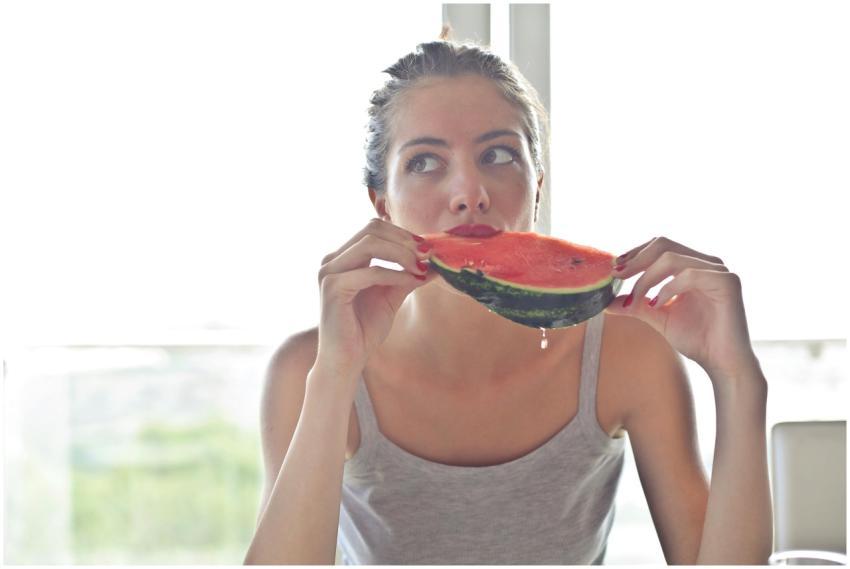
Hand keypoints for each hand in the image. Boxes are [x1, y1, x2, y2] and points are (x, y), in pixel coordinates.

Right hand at [315, 218, 439, 378]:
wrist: (346, 360)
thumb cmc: (364, 330)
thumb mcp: (391, 295)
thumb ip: (408, 275)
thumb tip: (435, 261)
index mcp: (344, 258)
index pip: (374, 228)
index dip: (402, 234)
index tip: (427, 247)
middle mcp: (332, 260)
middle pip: (372, 229)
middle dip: (404, 240)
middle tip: (427, 254)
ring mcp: (329, 272)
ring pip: (370, 243)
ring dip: (401, 253)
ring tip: (421, 266)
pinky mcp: (332, 288)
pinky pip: (370, 271)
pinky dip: (394, 274)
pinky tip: (411, 280)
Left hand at [604, 236, 760, 380]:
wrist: (722, 363)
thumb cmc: (696, 339)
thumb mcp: (658, 316)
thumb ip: (636, 304)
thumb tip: (606, 302)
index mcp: (693, 265)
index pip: (659, 246)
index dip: (635, 253)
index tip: (614, 270)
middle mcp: (707, 263)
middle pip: (664, 244)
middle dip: (636, 260)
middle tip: (617, 276)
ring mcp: (719, 270)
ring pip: (672, 258)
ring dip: (647, 279)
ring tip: (634, 300)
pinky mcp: (728, 282)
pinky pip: (689, 275)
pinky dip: (668, 289)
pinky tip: (657, 305)